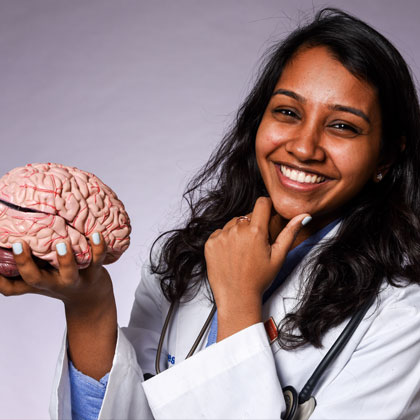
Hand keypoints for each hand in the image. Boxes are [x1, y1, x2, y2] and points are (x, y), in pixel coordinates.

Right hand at [0, 233, 110, 310]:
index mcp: (38, 283)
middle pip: (37, 279)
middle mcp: (53, 283)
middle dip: (26, 264)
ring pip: (69, 272)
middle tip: (21, 245)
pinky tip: (96, 234)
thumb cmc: (59, 280)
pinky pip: (98, 260)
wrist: (92, 298)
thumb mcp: (36, 279)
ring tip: (62, 243)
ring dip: (65, 259)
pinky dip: (99, 248)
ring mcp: (75, 279)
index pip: (13, 283)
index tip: (3, 251)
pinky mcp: (95, 272)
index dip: (5, 272)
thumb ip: (16, 272)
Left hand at [204, 196, 309, 339]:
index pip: (262, 203)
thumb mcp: (279, 257)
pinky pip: (220, 232)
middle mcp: (236, 230)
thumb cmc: (259, 280)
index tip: (267, 214)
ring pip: (233, 224)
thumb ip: (290, 233)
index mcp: (255, 232)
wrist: (236, 298)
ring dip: (238, 232)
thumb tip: (304, 215)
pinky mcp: (210, 243)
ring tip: (242, 252)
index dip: (267, 206)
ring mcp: (221, 236)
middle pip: (247, 216)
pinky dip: (225, 239)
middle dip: (252, 225)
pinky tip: (231, 254)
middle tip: (255, 246)